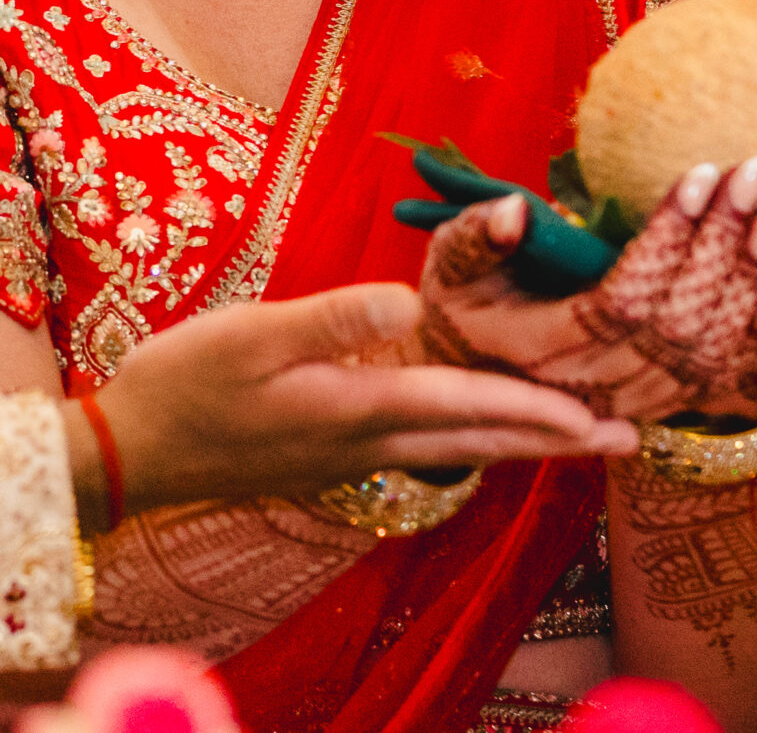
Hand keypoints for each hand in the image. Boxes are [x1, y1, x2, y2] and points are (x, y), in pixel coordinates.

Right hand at [71, 281, 638, 521]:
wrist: (131, 453)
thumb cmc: (184, 384)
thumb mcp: (251, 335)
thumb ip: (332, 318)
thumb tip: (407, 298)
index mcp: (355, 408)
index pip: (465, 408)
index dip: (535, 410)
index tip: (599, 419)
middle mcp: (364, 443)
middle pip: (478, 442)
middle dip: (554, 441)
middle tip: (626, 442)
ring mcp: (345, 457)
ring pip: (454, 452)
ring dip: (519, 445)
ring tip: (571, 440)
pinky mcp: (325, 458)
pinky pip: (421, 452)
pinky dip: (468, 443)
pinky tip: (471, 437)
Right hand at [416, 158, 756, 419]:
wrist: (467, 377)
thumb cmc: (458, 302)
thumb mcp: (446, 264)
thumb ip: (474, 236)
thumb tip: (513, 208)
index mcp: (542, 350)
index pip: (625, 297)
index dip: (672, 238)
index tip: (704, 173)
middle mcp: (593, 388)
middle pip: (683, 323)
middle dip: (727, 247)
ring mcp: (630, 404)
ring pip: (712, 351)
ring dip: (753, 282)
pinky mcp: (657, 404)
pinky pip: (723, 375)